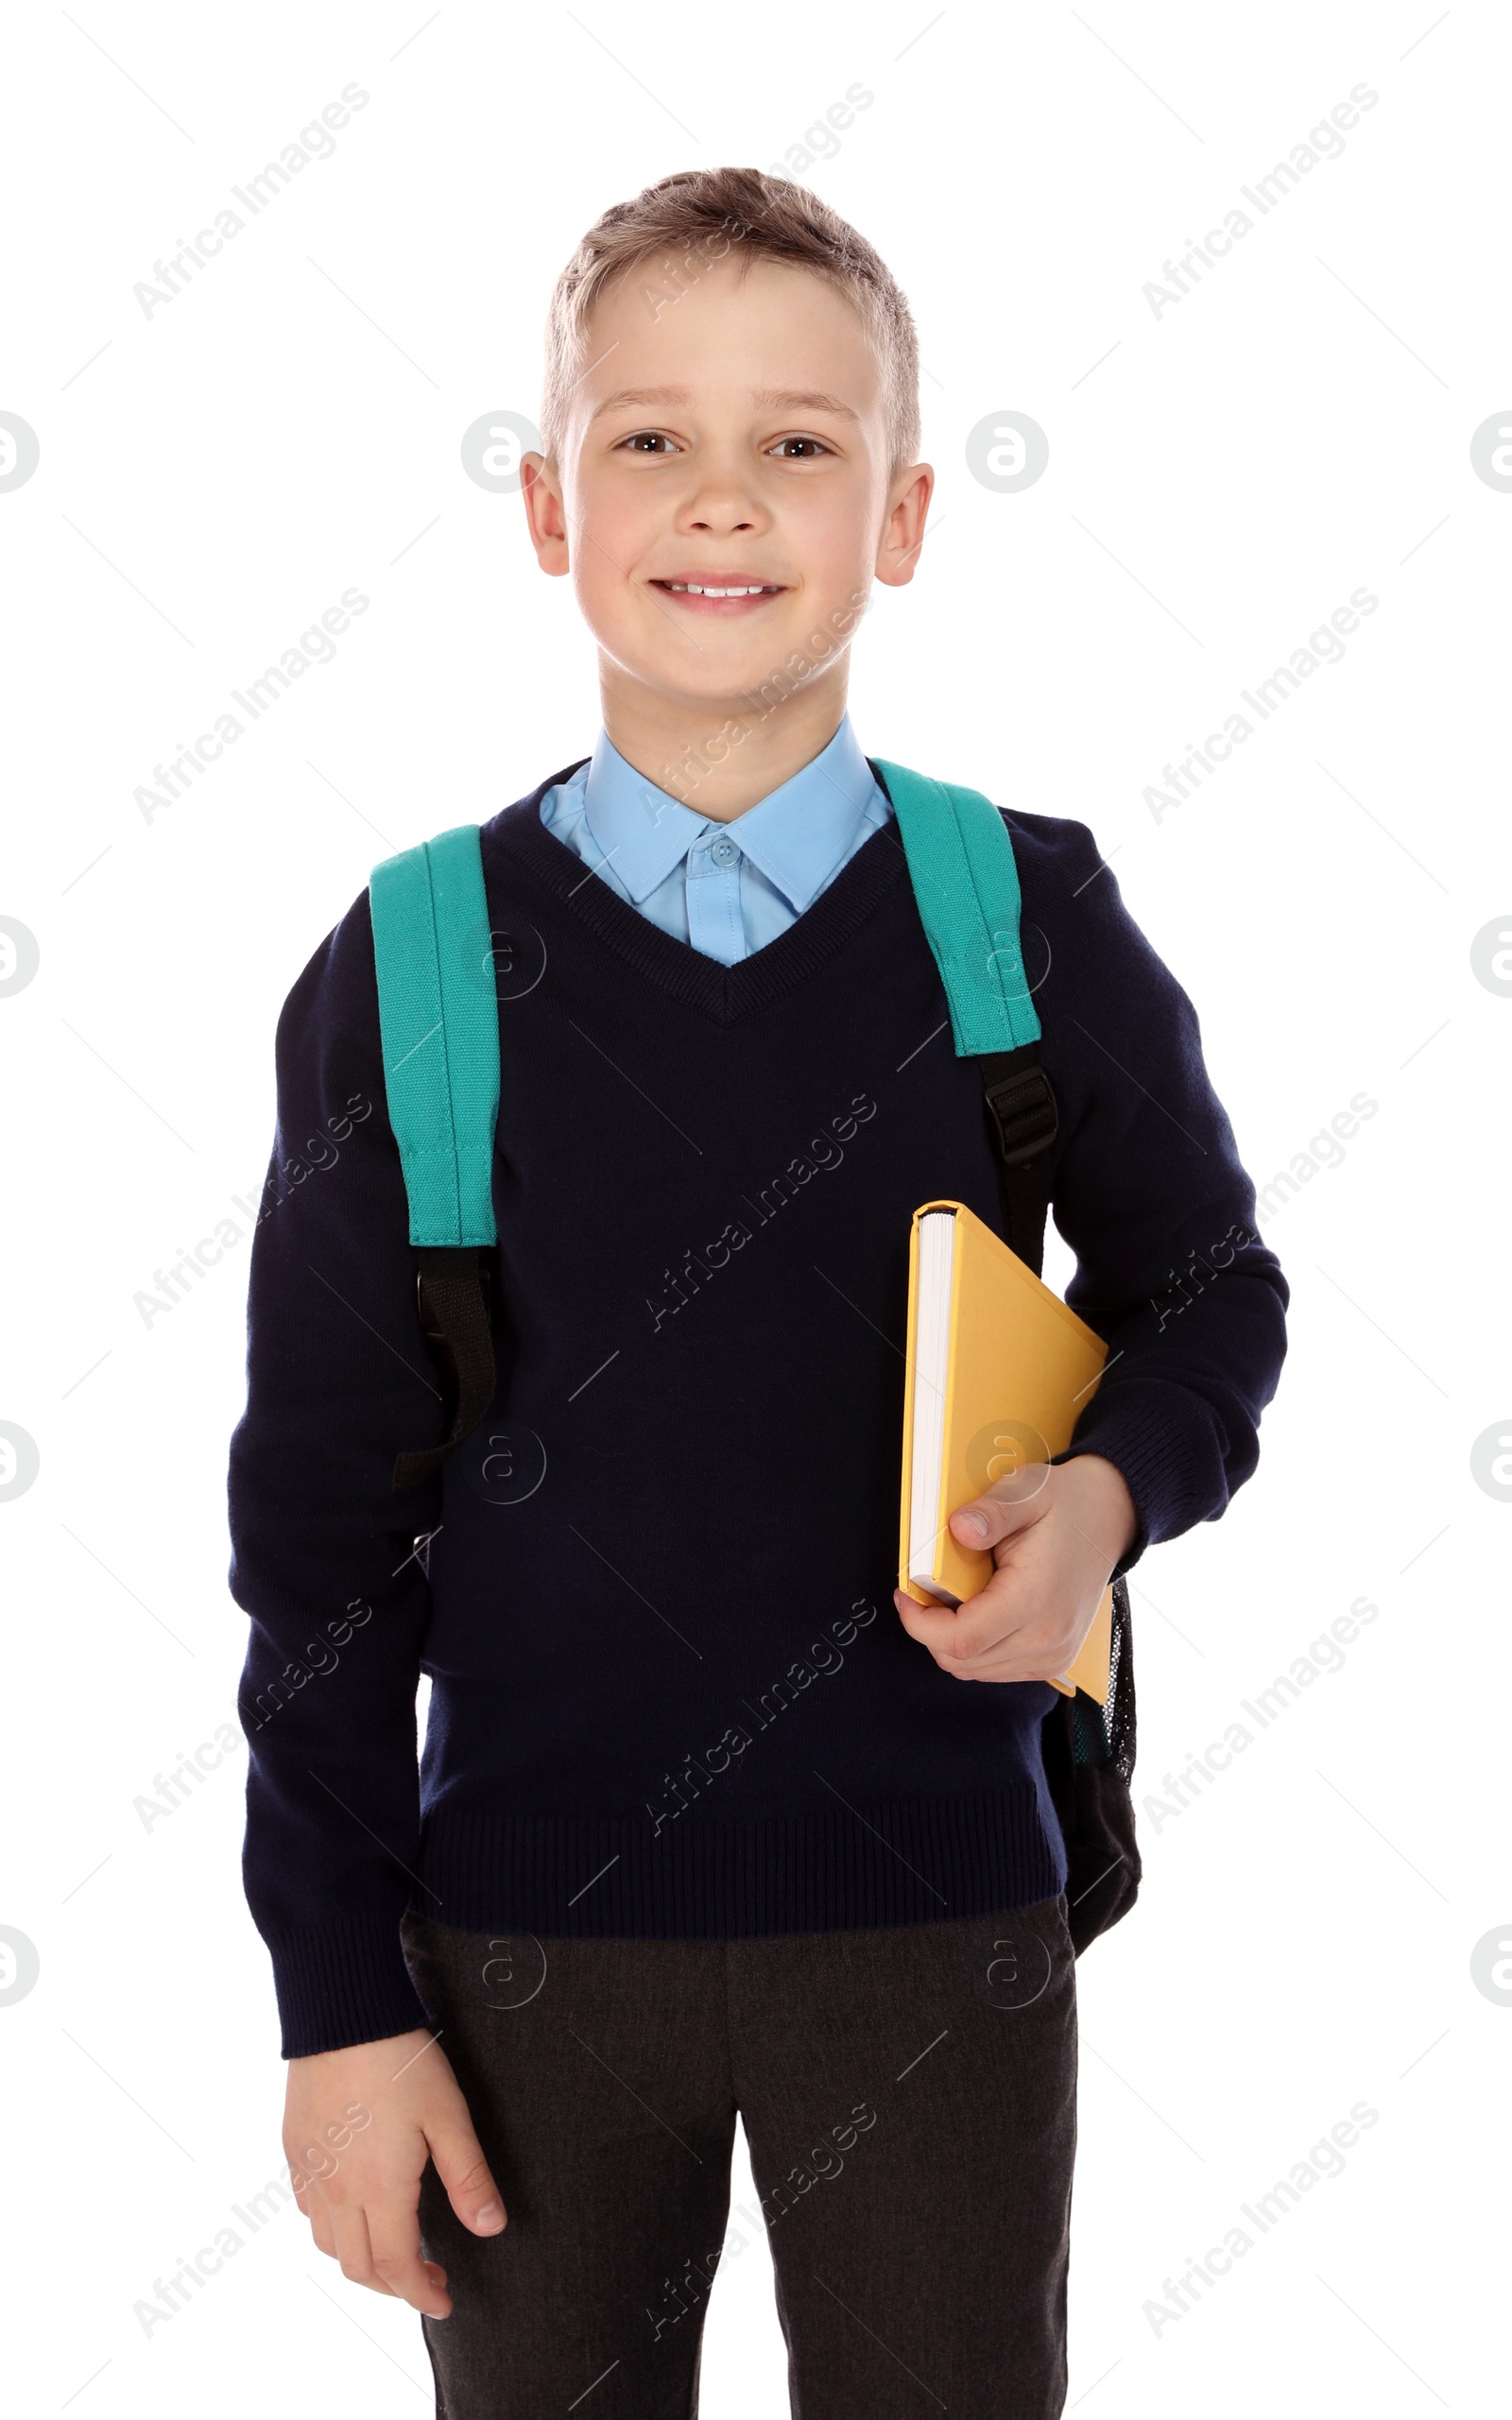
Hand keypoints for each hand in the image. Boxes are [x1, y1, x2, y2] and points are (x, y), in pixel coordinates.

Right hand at [284, 2026, 504, 2318]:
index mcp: (378, 2188)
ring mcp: (310, 2170)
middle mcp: (336, 2190)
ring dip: (361, 2261)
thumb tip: (489, 2227)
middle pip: (358, 2267)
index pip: (396, 2266)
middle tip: (428, 2278)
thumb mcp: (448, 2116)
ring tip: (394, 2249)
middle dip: (394, 2286)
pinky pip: (308, 2209)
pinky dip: (332, 2228)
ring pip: (327, 2244)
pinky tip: (354, 2210)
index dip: (420, 2294)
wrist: (342, 2013)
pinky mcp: (295, 2148)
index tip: (443, 2302)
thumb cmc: (399, 2059)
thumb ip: (468, 2177)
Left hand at [893, 1452, 1138, 1685]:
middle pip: (962, 1661)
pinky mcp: (1054, 1662)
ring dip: (951, 1642)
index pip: (960, 1640)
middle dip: (930, 1631)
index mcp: (1035, 1600)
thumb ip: (991, 1512)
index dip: (919, 1624)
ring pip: (976, 1671)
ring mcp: (1053, 1656)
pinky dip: (975, 1649)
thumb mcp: (1025, 1492)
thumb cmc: (1063, 1503)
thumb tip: (959, 1529)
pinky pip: (996, 1670)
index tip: (904, 1595)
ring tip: (952, 1600)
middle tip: (923, 1594)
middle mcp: (1047, 1638)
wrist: (1109, 1518)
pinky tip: (976, 1613)